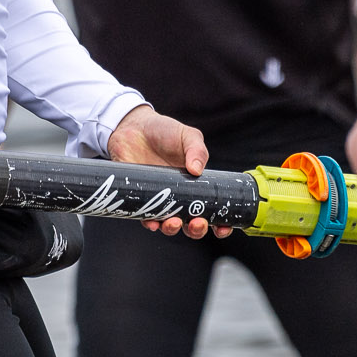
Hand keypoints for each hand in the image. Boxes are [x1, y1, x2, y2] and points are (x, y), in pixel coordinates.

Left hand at [106, 104, 226, 239]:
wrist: (133, 126)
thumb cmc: (164, 132)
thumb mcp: (187, 136)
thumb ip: (197, 150)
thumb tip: (197, 170)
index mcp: (196, 185)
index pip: (212, 211)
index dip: (220, 224)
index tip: (223, 228)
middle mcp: (179, 197)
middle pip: (191, 224)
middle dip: (197, 230)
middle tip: (197, 223)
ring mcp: (159, 199)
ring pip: (168, 225)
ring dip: (173, 229)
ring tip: (174, 222)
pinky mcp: (140, 198)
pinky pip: (145, 217)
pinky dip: (150, 222)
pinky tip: (152, 221)